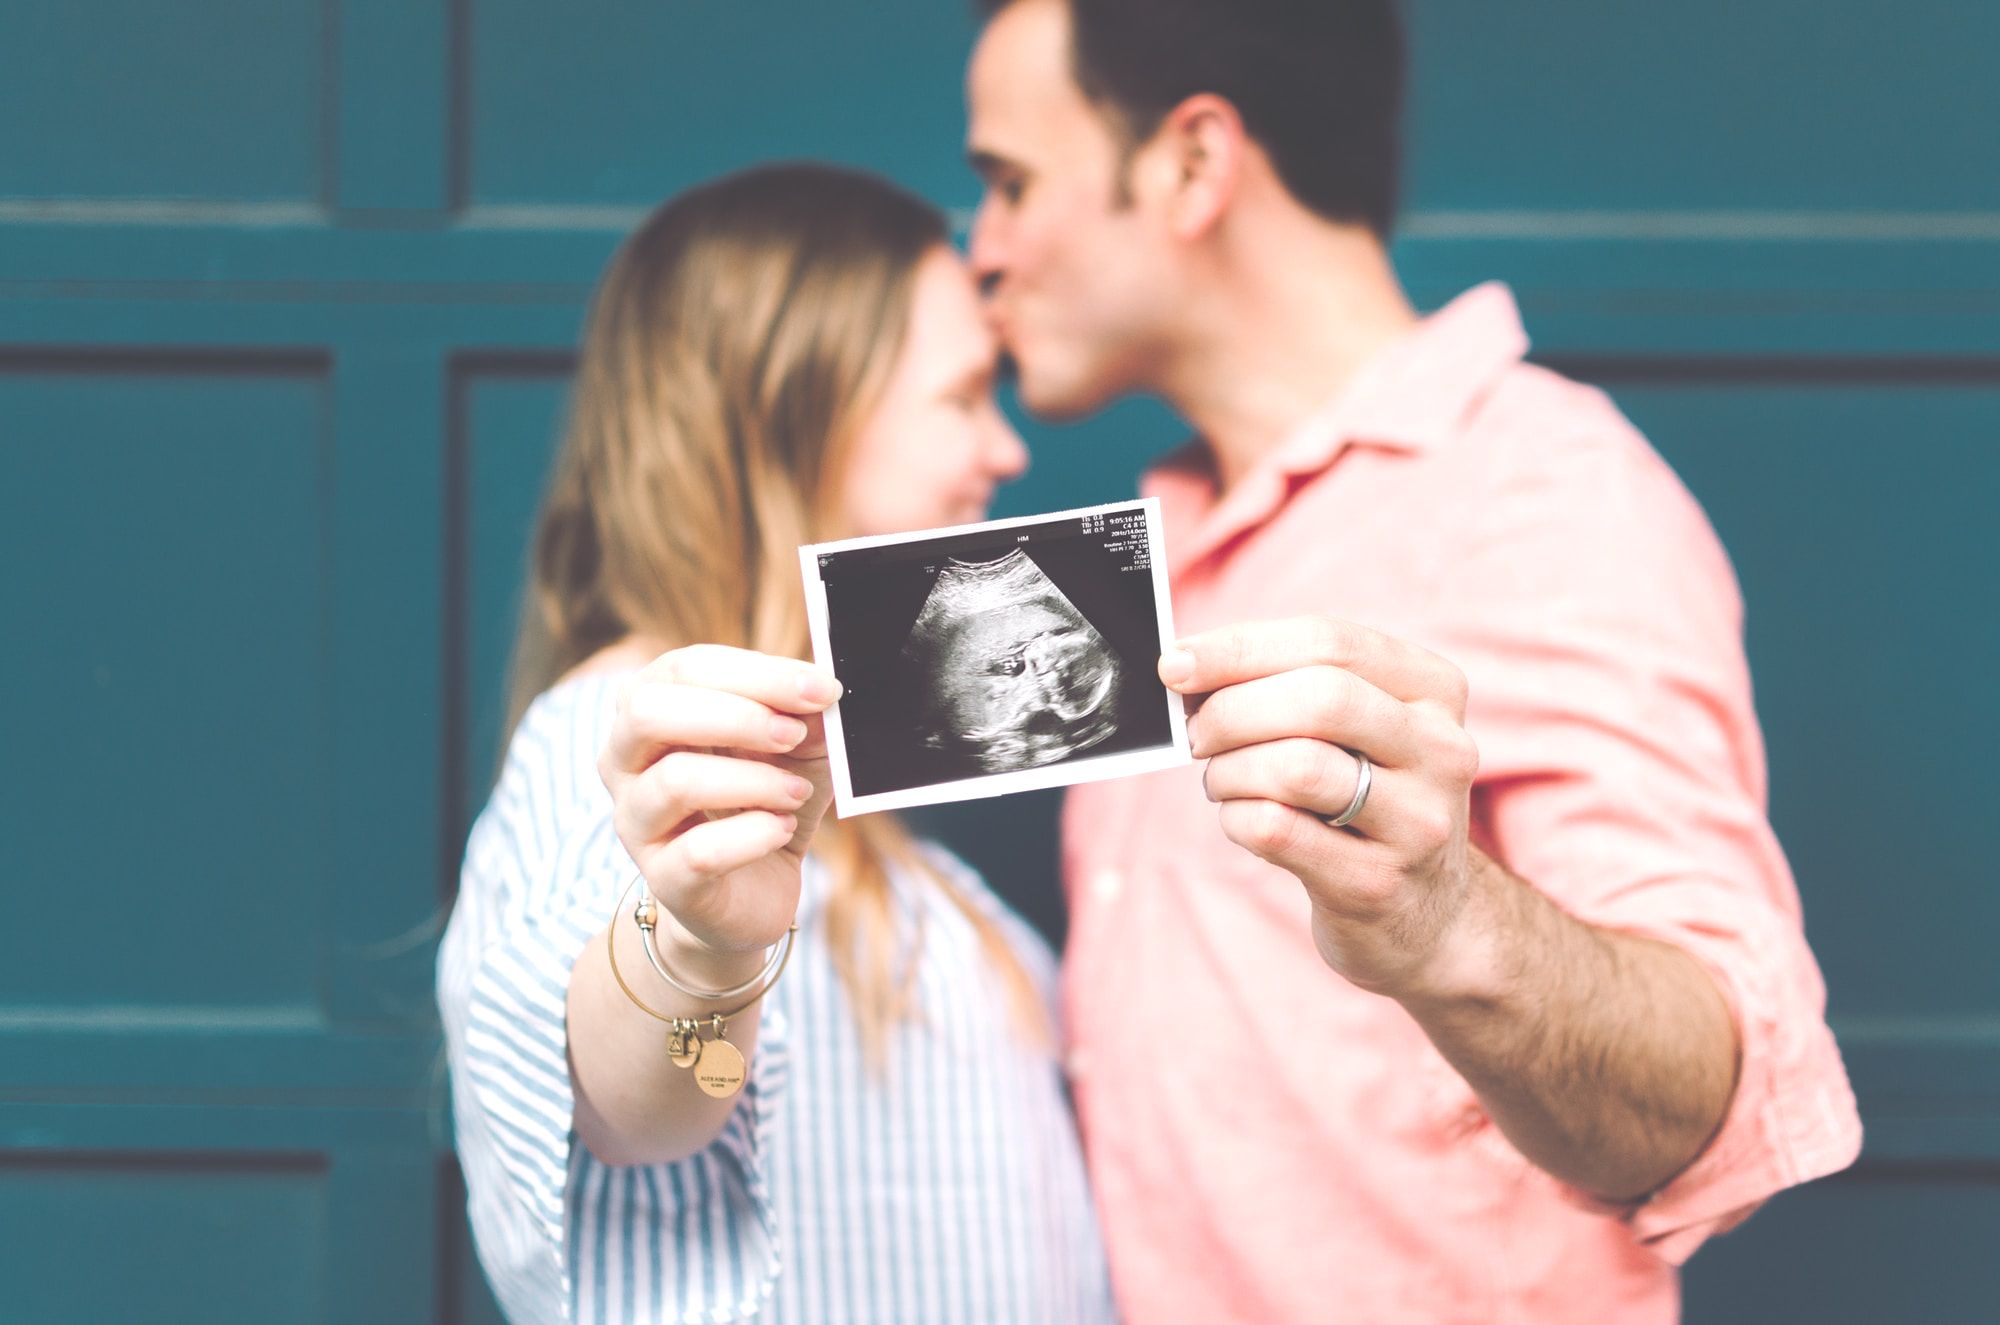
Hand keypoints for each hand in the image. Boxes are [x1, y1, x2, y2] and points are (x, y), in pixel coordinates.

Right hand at [598, 645, 842, 977]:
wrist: (754, 891)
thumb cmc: (764, 801)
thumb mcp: (795, 748)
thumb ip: (804, 715)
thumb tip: (822, 690)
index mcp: (649, 710)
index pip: (683, 668)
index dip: (756, 673)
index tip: (820, 689)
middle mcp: (624, 761)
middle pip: (650, 712)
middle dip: (736, 716)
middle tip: (794, 734)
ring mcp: (636, 823)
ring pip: (675, 781)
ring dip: (752, 780)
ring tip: (796, 792)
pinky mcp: (664, 879)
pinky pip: (699, 851)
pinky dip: (753, 835)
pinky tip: (782, 829)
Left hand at [1162, 616, 1481, 997]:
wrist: (1426, 915)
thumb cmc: (1367, 800)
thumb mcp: (1357, 731)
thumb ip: (1288, 685)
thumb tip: (1188, 666)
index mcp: (1435, 691)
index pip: (1330, 642)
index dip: (1240, 648)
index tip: (1177, 663)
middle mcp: (1442, 750)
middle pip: (1319, 699)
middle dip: (1232, 711)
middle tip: (1195, 734)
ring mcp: (1418, 823)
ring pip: (1297, 767)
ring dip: (1230, 769)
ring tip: (1221, 780)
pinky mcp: (1377, 883)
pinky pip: (1278, 830)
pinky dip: (1236, 817)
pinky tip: (1240, 819)